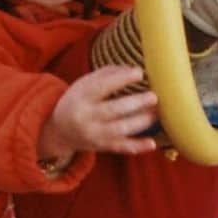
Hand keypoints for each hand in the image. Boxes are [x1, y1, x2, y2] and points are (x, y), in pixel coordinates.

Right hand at [39, 66, 158, 160]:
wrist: (60, 130)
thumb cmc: (79, 100)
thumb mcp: (85, 83)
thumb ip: (108, 74)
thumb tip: (133, 69)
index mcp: (82, 97)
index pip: (102, 87)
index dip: (121, 80)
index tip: (139, 72)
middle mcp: (87, 117)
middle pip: (113, 110)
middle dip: (136, 103)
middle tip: (154, 96)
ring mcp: (95, 134)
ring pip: (120, 129)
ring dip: (141, 122)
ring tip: (156, 113)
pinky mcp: (103, 146)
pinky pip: (121, 148)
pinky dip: (137, 147)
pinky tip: (152, 143)